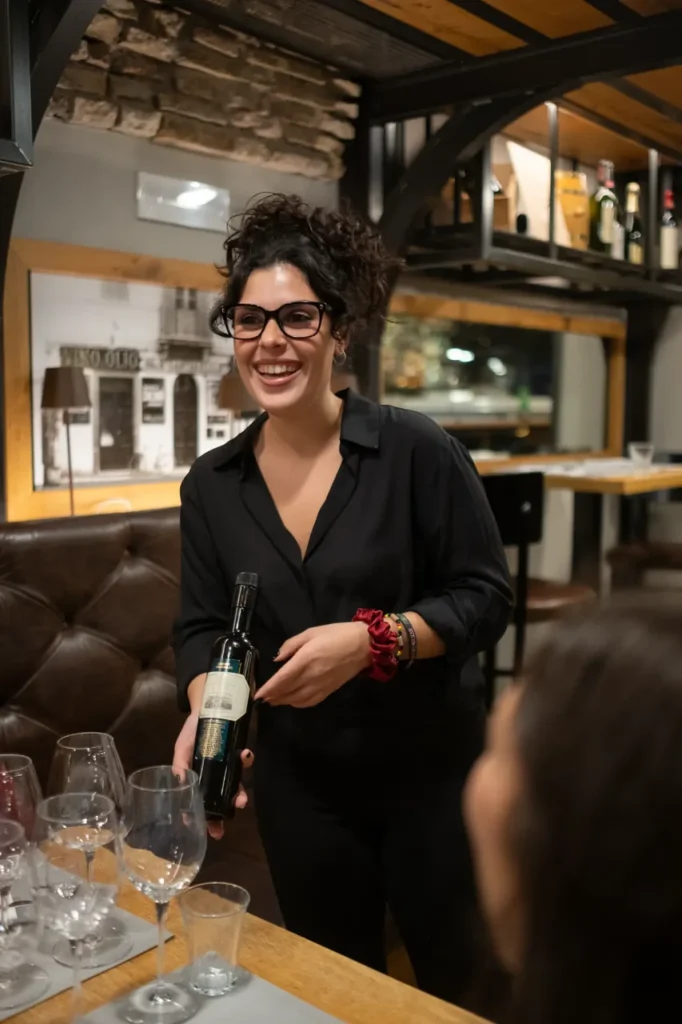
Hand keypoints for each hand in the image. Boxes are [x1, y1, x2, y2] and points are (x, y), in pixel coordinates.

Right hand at [172, 712, 252, 839]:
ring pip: (237, 784)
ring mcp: (228, 765)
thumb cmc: (191, 731)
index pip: (206, 804)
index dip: (210, 819)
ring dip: (240, 792)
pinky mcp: (238, 752)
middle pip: (224, 798)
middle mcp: (216, 775)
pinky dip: (246, 760)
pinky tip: (245, 755)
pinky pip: (244, 760)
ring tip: (241, 797)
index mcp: (200, 779)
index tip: (215, 832)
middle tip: (235, 811)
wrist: (206, 705)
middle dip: (230, 807)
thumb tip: (180, 783)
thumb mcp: (181, 749)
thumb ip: (180, 767)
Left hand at [254, 622, 371, 708]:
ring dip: (283, 701)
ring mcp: (321, 686)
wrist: (365, 645)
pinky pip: (309, 702)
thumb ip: (292, 645)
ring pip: (297, 700)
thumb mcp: (311, 632)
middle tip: (262, 698)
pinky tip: (292, 701)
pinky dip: (298, 703)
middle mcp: (312, 676)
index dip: (268, 688)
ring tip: (273, 700)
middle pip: (287, 691)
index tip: (257, 694)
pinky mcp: (329, 691)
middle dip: (272, 696)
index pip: (282, 679)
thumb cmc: (337, 634)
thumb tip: (278, 659)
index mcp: (306, 659)